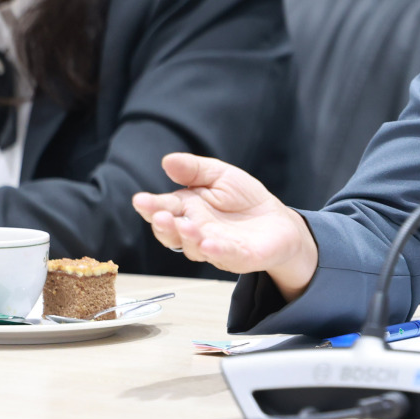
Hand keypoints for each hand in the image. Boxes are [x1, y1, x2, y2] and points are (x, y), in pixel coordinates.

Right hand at [131, 153, 317, 300]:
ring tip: (186, 226)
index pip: (164, 210)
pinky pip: (226, 256)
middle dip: (164, 226)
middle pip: (173, 233)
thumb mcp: (220, 176)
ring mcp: (215, 247)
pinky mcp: (240, 258)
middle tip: (160, 216)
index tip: (141, 200)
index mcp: (188, 210)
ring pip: (195, 247)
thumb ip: (194, 170)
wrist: (279, 222)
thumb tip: (168, 160)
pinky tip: (210, 244)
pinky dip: (217, 252)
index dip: (151, 207)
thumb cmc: (244, 200)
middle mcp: (197, 232)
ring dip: (189, 238)